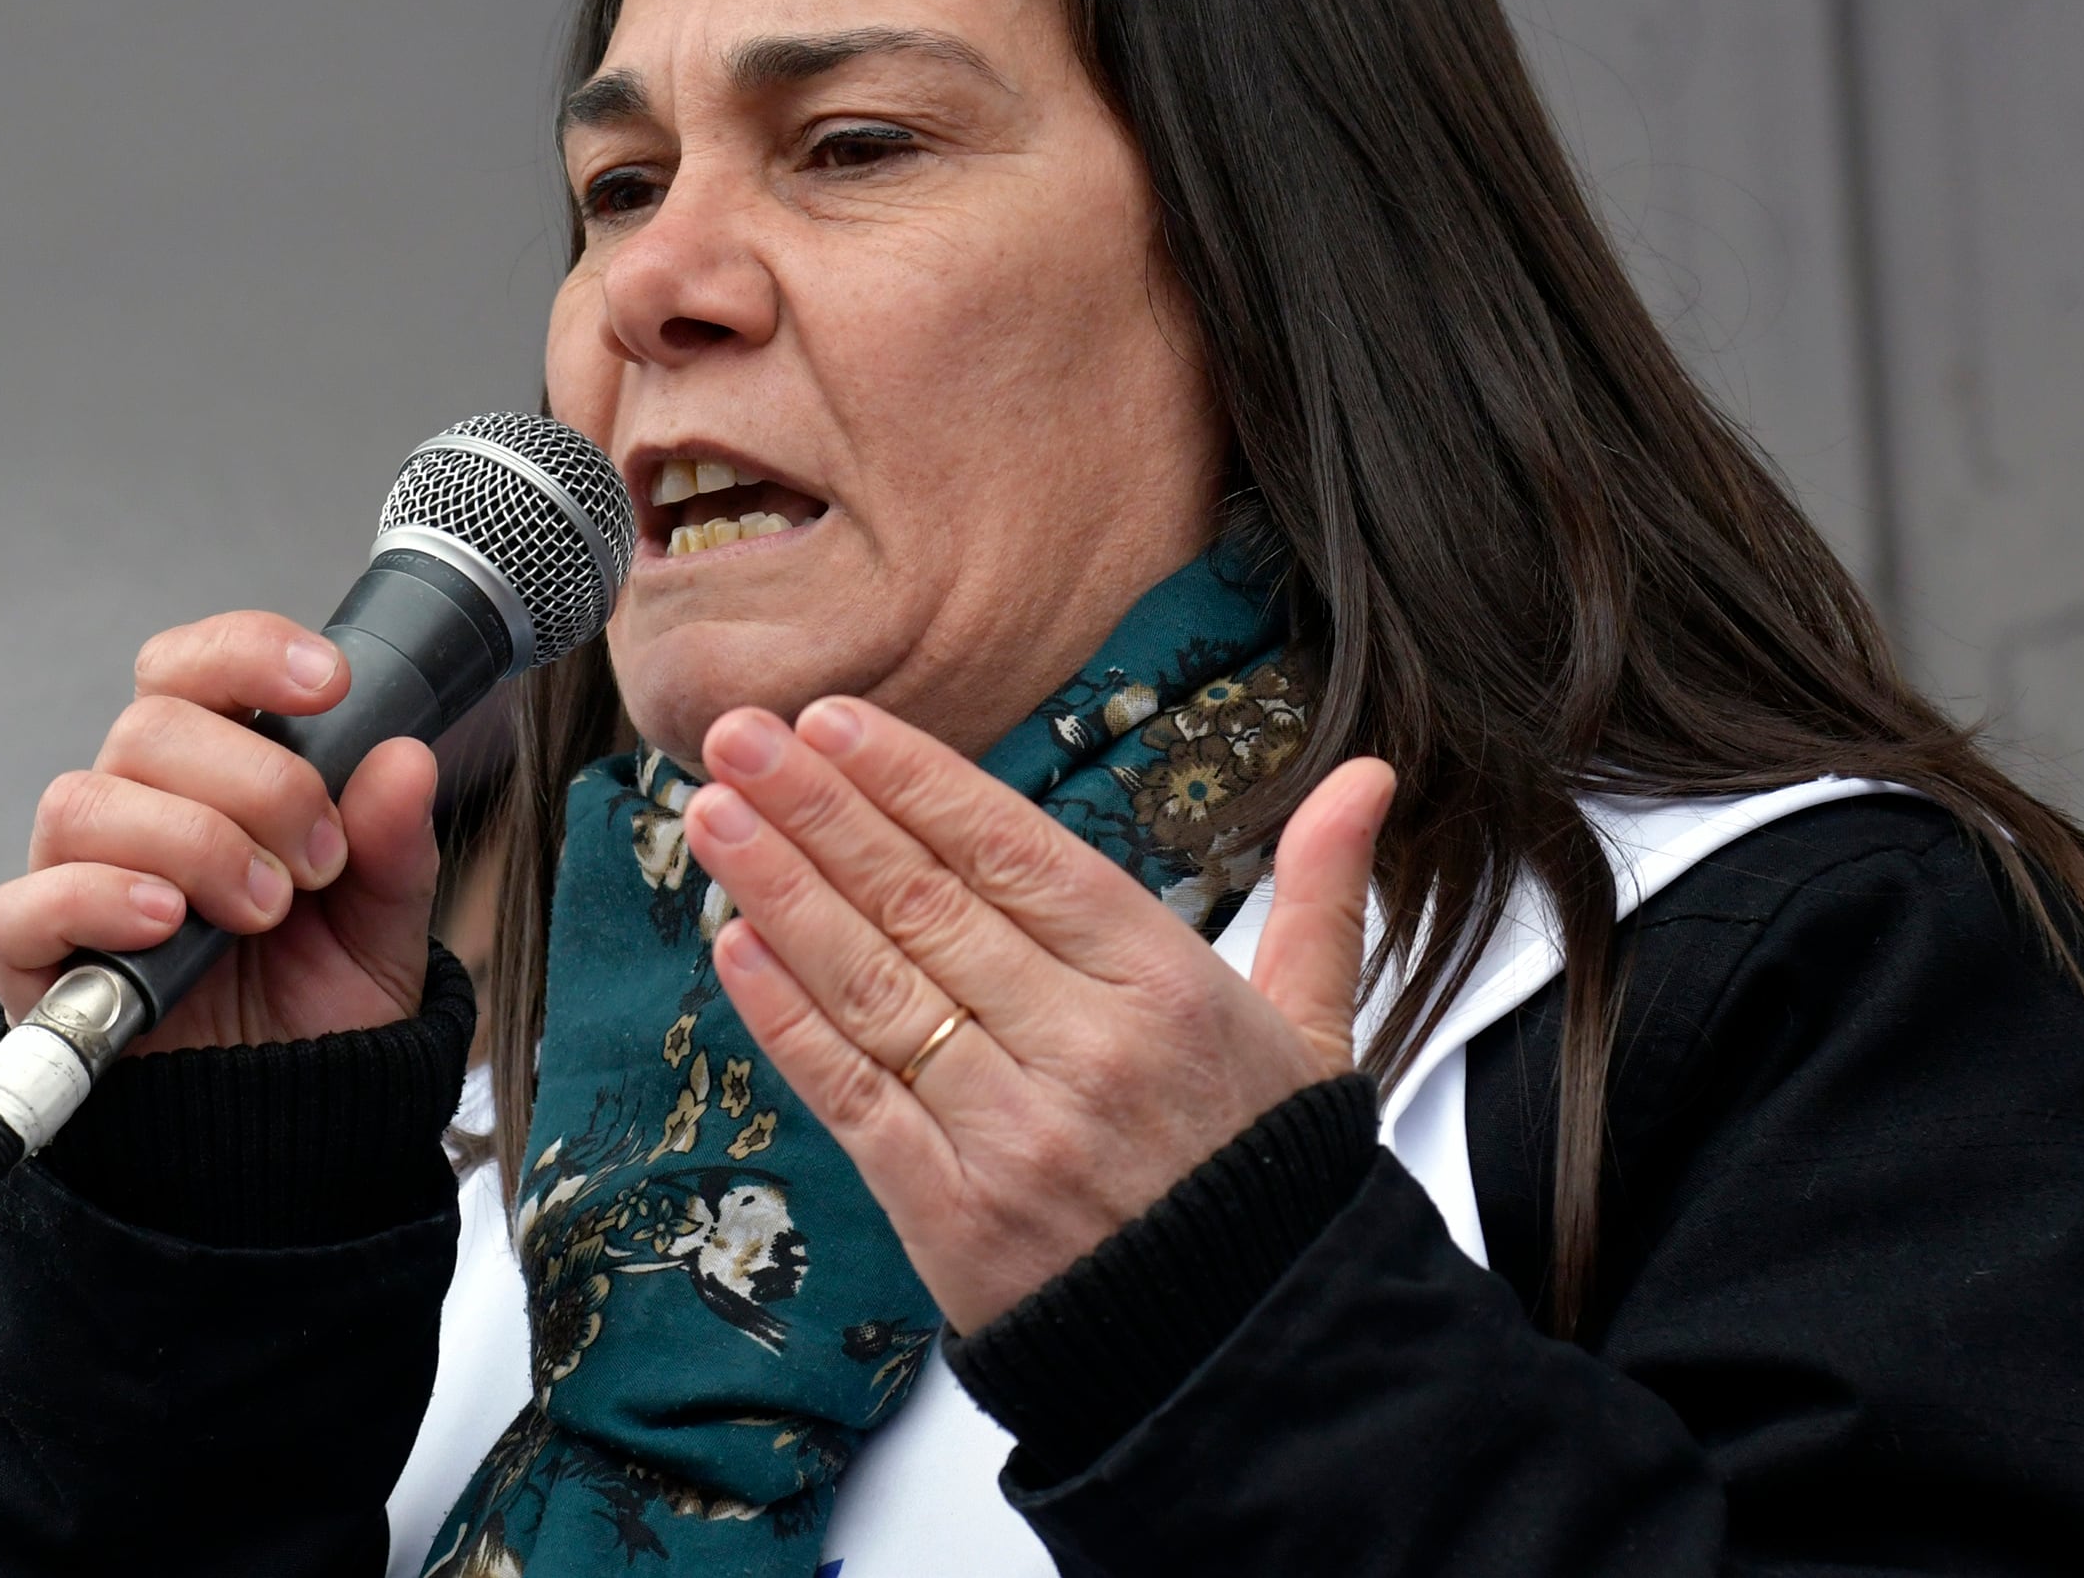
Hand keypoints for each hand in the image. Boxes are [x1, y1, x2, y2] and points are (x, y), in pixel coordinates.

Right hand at [0, 613, 438, 1050]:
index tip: (329, 682)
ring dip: (190, 842)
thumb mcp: (384, 927)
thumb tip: (408, 757)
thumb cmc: (318, 1007)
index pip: (191, 668)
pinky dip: (97, 899)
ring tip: (262, 910)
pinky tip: (167, 923)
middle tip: (318, 861)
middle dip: (256, 782)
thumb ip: (393, 847)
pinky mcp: (34, 959)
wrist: (284, 1131)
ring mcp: (77, 878)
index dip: (247, 652)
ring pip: (85, 800)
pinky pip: (22, 903)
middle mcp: (137, 809)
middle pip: (149, 727)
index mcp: (215, 774)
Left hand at [685, 696, 1388, 1331]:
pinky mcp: (950, 1212)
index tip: (833, 722)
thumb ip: (1316, 892)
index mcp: (1167, 986)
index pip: (1013, 854)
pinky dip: (786, 1018)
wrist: (1255, 1360)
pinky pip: (851, 1095)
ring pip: (872, 987)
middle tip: (739, 735)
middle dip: (819, 809)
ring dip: (781, 892)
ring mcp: (1009, 1133)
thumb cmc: (1269, 1181)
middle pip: (925, 905)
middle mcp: (1083, 1049)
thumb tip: (1368, 776)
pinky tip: (736, 945)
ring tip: (716, 814)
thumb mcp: (1318, 1026)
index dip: (915, 781)